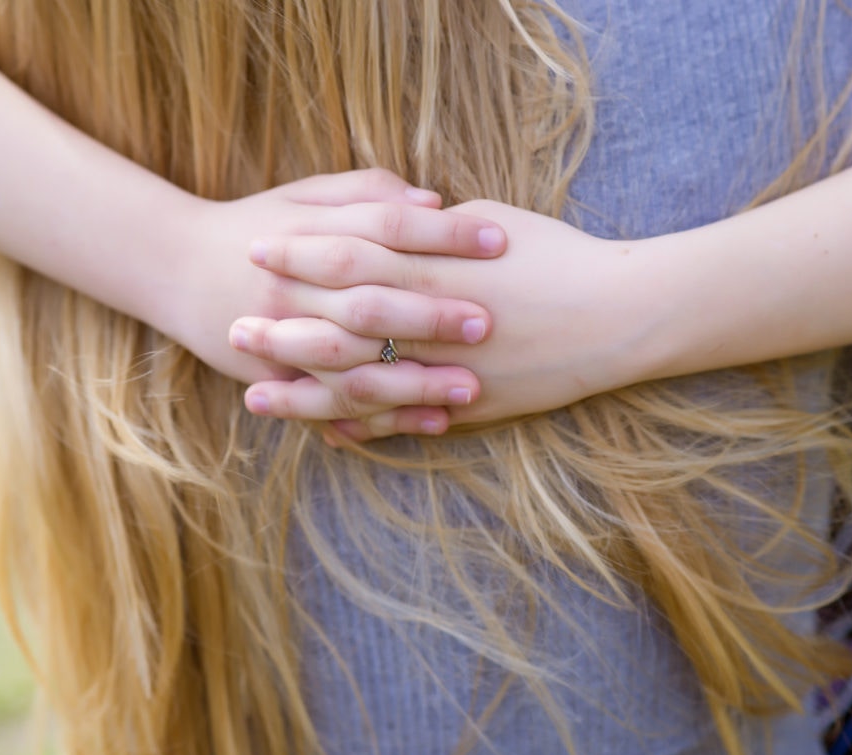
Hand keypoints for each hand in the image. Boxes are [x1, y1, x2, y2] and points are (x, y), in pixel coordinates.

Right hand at [150, 171, 504, 401]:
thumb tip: (432, 201)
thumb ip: (365, 192)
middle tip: (489, 322)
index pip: (385, 229)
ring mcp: (283, 339)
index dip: (443, 235)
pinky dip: (383, 419)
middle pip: (370, 301)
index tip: (499, 239)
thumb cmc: (255, 224)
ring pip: (354, 367)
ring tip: (471, 388)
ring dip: (413, 381)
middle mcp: (294, 290)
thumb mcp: (303, 195)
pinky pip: (335, 408)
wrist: (175, 267)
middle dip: (430, 315)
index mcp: (308, 236)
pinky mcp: (279, 380)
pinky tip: (432, 423)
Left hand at [233, 199, 659, 438]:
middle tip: (231, 331)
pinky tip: (324, 436)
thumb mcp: (490, 224)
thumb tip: (391, 222)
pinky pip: (402, 424)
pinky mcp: (467, 408)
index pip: (348, 256)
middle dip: (281, 331)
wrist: (620, 316)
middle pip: (337, 328)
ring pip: (359, 388)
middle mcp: (430, 323)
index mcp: (433, 267)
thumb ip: (431, 230)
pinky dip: (361, 429)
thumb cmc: (559, 257)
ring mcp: (445, 372)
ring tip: (256, 397)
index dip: (298, 254)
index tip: (255, 249)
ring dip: (303, 394)